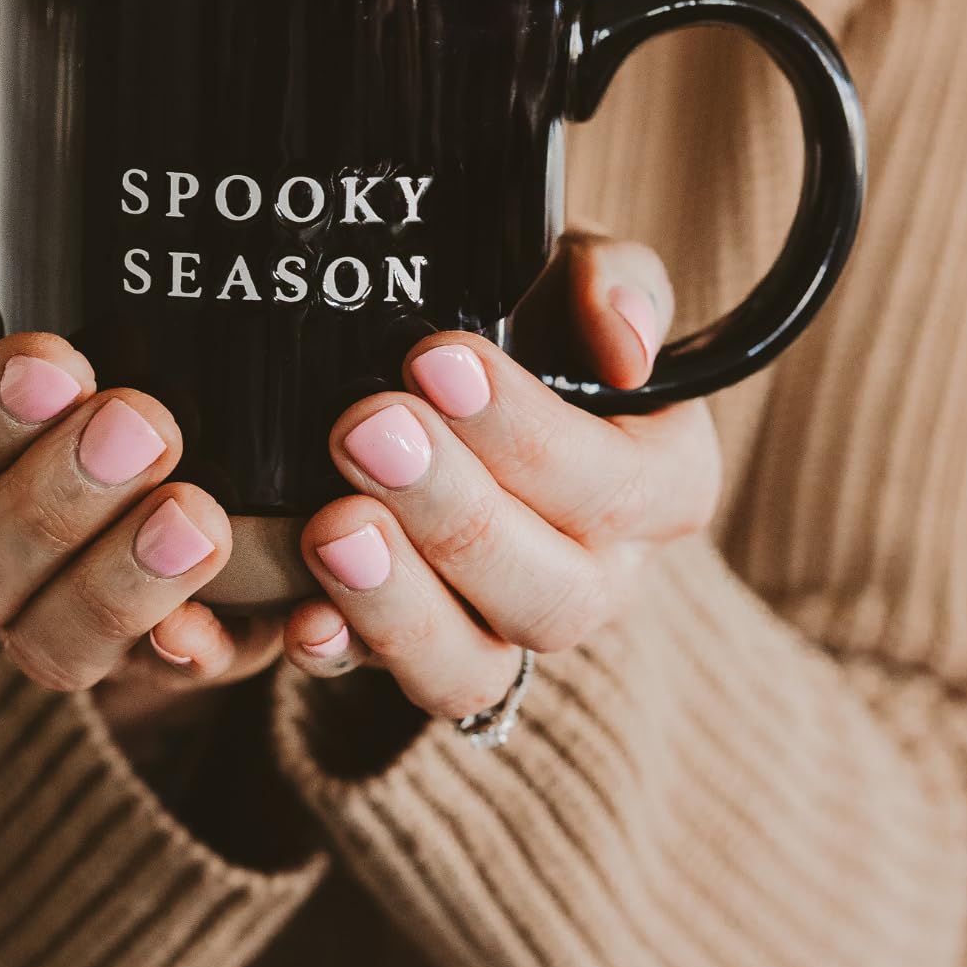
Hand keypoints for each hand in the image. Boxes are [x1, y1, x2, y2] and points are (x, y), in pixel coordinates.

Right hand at [0, 255, 282, 710]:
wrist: (144, 417)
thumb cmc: (60, 338)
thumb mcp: (7, 292)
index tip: (59, 362)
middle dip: (50, 502)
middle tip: (145, 427)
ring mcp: (36, 625)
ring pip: (49, 648)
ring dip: (121, 586)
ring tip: (199, 517)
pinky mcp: (136, 661)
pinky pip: (158, 681)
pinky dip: (194, 655)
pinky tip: (235, 622)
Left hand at [280, 234, 722, 720]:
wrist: (428, 377)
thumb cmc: (522, 319)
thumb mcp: (569, 275)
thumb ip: (613, 284)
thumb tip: (626, 346)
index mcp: (662, 485)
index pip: (618, 485)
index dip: (528, 433)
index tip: (437, 362)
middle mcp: (601, 577)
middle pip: (557, 593)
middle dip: (455, 512)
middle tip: (367, 431)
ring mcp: (511, 633)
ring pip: (480, 667)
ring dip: (401, 603)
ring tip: (333, 526)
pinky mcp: (428, 660)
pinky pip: (398, 691)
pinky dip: (347, 657)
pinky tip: (304, 620)